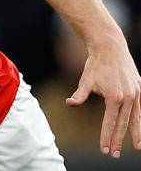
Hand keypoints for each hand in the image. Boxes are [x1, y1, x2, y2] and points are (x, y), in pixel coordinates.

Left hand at [66, 36, 140, 157]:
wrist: (110, 48)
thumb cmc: (95, 65)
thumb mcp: (85, 81)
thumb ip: (79, 95)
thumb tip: (69, 104)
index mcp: (114, 97)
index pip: (110, 122)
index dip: (106, 136)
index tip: (104, 149)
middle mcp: (128, 97)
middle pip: (123, 124)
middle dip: (118, 140)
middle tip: (114, 154)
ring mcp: (136, 93)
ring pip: (136, 118)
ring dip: (135, 134)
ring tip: (135, 148)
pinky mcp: (140, 88)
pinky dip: (140, 120)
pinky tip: (139, 129)